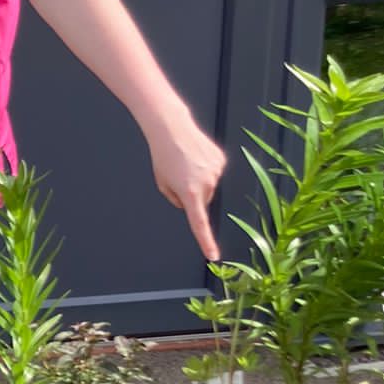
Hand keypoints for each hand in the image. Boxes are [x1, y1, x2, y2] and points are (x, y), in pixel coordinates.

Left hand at [146, 112, 225, 261]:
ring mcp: (217, 172)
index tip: (213, 255)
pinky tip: (194, 156)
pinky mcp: (221, 161)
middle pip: (202, 201)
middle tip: (179, 177)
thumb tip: (190, 204)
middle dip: (192, 194)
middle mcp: (207, 184)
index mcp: (190, 193)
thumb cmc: (163, 157)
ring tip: (186, 163)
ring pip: (209, 187)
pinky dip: (204, 168)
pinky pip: (213, 173)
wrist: (171, 128)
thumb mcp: (163, 184)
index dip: (206, 241)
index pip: (199, 224)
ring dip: (198, 180)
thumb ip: (176, 199)